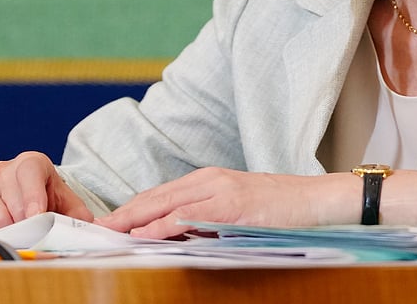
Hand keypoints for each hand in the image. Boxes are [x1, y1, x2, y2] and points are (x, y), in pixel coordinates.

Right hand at [0, 151, 94, 232]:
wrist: (31, 198)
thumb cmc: (49, 199)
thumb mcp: (69, 203)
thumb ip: (83, 216)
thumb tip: (96, 231)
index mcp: (30, 163)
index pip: (29, 173)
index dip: (33, 197)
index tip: (37, 216)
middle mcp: (5, 171)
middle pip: (11, 200)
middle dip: (24, 223)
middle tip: (34, 237)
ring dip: (8, 232)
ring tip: (21, 238)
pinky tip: (1, 239)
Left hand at [95, 167, 358, 238]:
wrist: (318, 200)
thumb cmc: (281, 209)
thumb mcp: (237, 211)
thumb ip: (208, 218)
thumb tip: (179, 236)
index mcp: (208, 180)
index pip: (160, 194)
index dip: (132, 208)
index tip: (109, 222)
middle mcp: (209, 180)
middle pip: (155, 196)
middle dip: (124, 213)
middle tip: (98, 228)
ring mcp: (220, 191)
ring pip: (166, 204)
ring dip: (135, 219)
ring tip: (111, 232)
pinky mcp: (232, 207)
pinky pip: (190, 216)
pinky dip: (164, 225)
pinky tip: (146, 233)